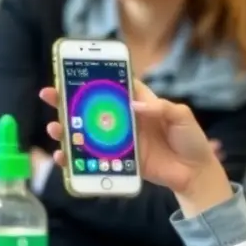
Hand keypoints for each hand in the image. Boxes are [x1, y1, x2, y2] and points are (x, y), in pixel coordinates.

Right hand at [39, 81, 233, 215]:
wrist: (196, 174)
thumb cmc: (191, 140)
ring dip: (67, 129)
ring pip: (87, 132)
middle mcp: (124, 119)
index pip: (114, 85)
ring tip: (54, 127)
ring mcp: (119, 141)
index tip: (75, 70)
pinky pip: (93, 158)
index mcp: (139, 103)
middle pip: (92, 107)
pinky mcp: (119, 161)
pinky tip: (64, 157)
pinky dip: (76, 159)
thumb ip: (162, 108)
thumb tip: (135, 107)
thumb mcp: (182, 117)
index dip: (95, 77)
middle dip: (68, 100)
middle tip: (50, 94)